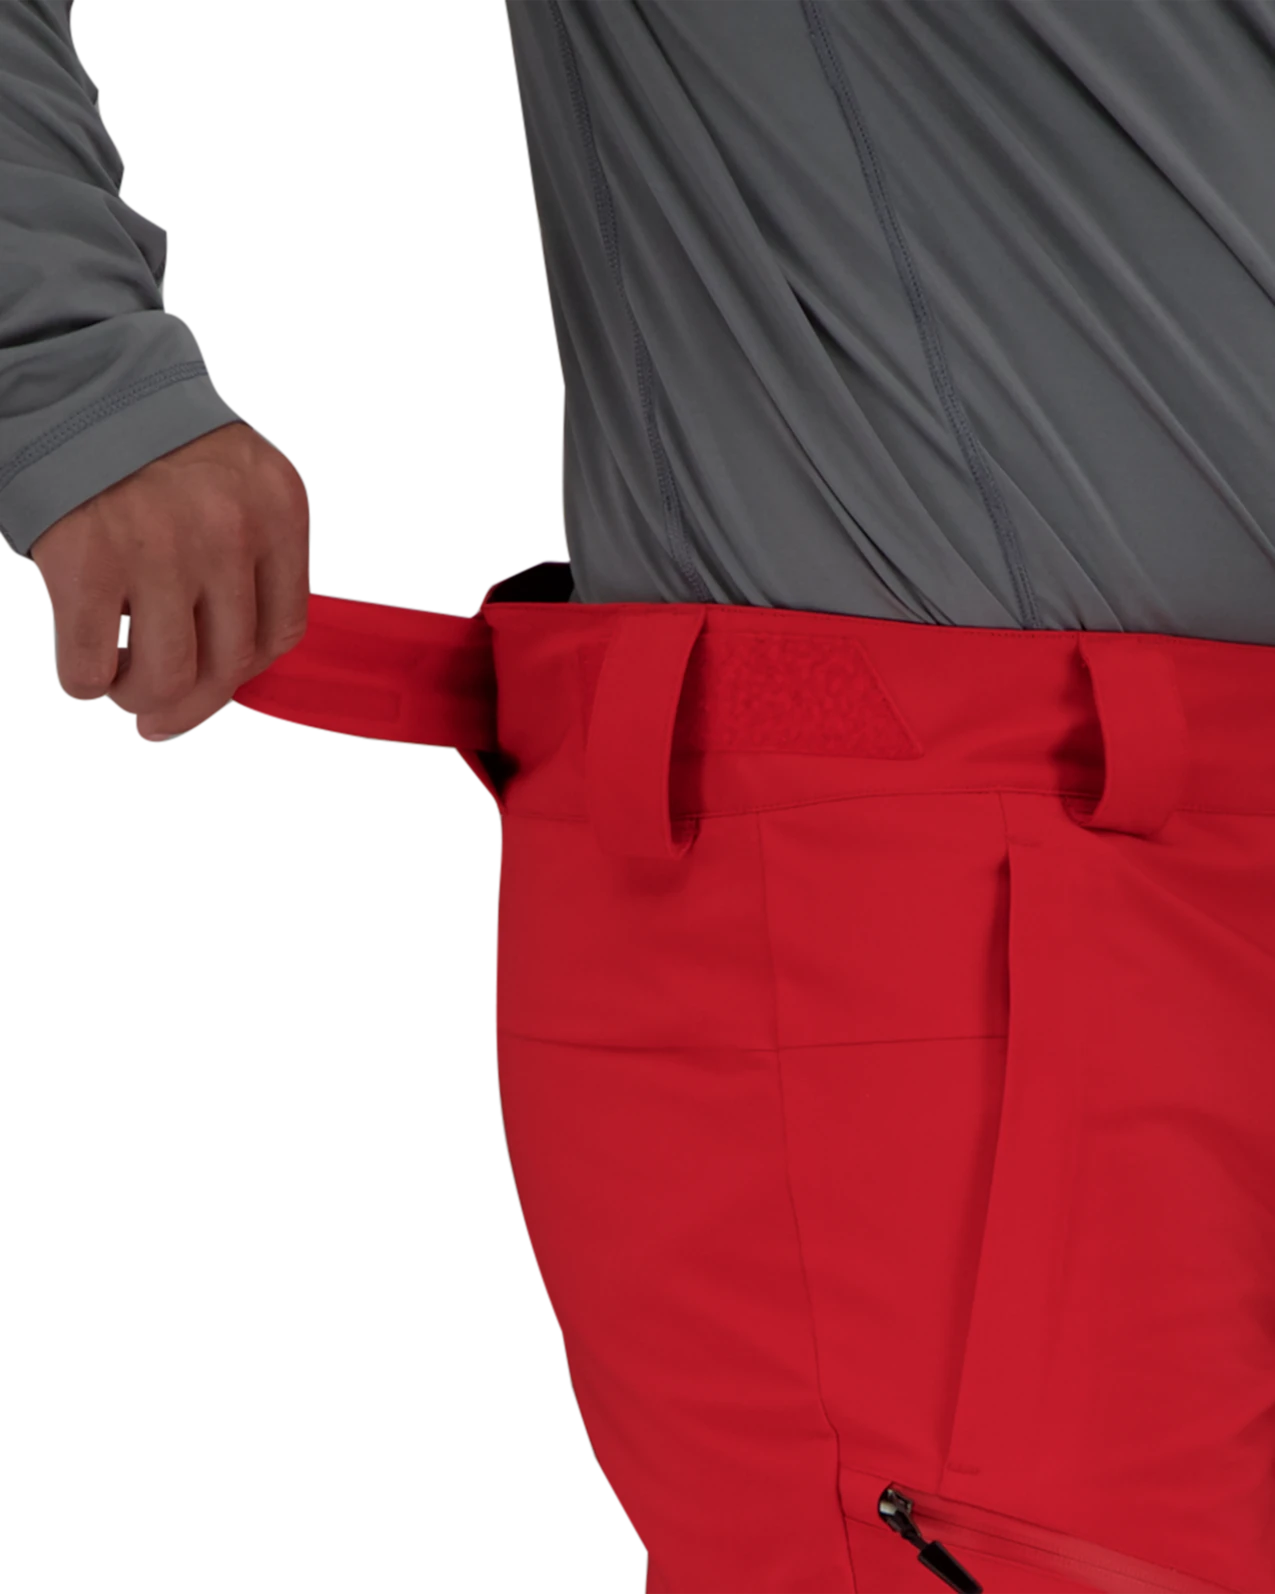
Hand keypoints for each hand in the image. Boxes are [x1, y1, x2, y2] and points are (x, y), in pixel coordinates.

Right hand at [30, 422, 311, 740]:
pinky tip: (87, 672)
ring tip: (125, 687)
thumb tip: (233, 660)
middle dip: (192, 702)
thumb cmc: (155, 442)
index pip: (281, 629)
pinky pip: (93, 665)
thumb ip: (251, 557)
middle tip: (162, 709)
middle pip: (228, 664)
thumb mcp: (236, 483)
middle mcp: (226, 533)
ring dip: (142, 698)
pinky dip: (87, 684)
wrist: (73, 387)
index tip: (217, 681)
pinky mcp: (87, 564)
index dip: (245, 670)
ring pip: (167, 677)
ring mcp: (158, 551)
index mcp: (274, 512)